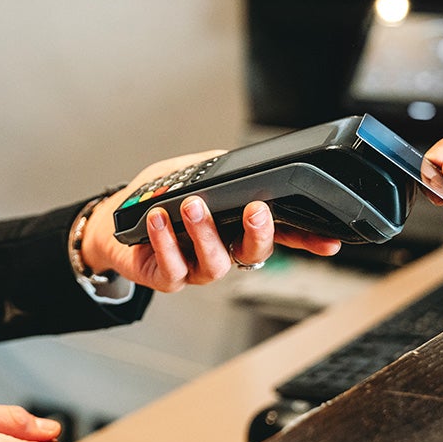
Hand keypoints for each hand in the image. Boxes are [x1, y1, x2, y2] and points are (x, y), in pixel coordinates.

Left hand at [80, 152, 341, 292]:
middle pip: (255, 253)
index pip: (280, 233)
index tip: (330, 241)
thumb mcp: (187, 171)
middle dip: (260, 233)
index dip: (307, 240)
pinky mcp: (170, 278)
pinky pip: (174, 267)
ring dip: (206, 232)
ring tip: (192, 206)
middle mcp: (224, 251)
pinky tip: (160, 218)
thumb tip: (234, 163)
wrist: (112, 224)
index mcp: (236, 228)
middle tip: (256, 209)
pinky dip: (166, 240)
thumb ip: (214, 168)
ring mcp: (198, 269)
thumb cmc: (155, 198)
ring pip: (216, 263)